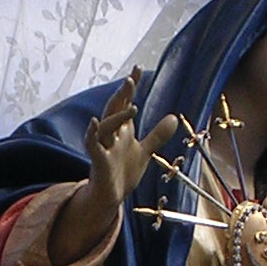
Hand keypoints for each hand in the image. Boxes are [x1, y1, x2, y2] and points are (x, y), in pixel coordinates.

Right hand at [52, 71, 179, 264]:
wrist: (111, 197)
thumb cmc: (123, 171)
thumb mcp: (144, 150)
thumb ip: (157, 134)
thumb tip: (174, 117)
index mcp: (122, 130)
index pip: (125, 102)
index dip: (131, 87)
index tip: (138, 69)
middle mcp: (111, 134)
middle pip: (114, 108)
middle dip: (122, 94)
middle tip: (131, 79)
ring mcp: (103, 146)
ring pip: (106, 125)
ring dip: (117, 115)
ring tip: (133, 107)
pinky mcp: (98, 160)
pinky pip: (92, 144)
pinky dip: (93, 133)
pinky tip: (95, 122)